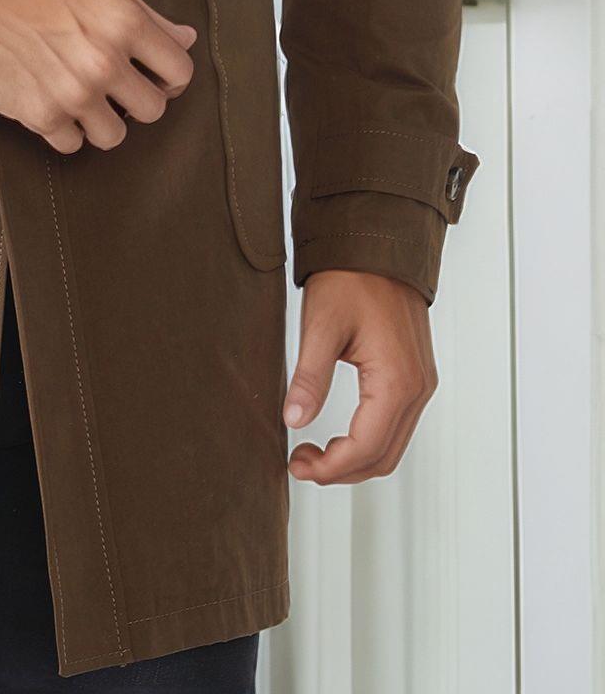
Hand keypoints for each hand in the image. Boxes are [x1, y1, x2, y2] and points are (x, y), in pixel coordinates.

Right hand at [0, 0, 196, 152]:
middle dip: (135, 101)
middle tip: (111, 87)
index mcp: (125, 22)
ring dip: (100, 121)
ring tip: (79, 97)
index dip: (168, 76)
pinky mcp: (39, 114)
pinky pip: (71, 144)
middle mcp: (104, 61)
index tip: (151, 76)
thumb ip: (145, 14)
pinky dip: (62, 129)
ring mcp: (73, 92)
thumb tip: (184, 38)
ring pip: (115, 137)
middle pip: (153, 110)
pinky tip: (48, 100)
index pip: (180, 72)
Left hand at [283, 269, 437, 483]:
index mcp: (397, 381)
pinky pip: (397, 425)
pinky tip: (340, 435)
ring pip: (392, 446)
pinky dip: (369, 441)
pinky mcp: (415, 376)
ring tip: (314, 452)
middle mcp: (418, 388)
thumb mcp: (321, 325)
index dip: (330, 467)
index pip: (365, 448)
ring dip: (355, 459)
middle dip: (341, 470)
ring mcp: (421, 383)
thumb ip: (310, 377)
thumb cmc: (352, 278)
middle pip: (383, 457)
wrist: (379, 245)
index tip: (297, 465)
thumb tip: (294, 419)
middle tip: (300, 463)